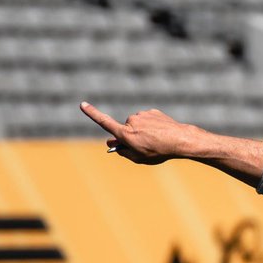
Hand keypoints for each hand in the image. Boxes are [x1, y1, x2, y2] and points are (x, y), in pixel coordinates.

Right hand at [80, 102, 196, 163]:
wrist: (180, 140)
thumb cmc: (159, 152)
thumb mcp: (138, 158)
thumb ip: (123, 151)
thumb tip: (114, 144)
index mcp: (125, 133)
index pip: (104, 122)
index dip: (92, 113)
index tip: (82, 104)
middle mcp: (131, 121)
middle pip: (124, 129)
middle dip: (129, 136)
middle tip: (142, 146)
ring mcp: (142, 115)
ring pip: (137, 125)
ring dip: (142, 131)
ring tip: (155, 140)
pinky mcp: (152, 112)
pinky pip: (147, 120)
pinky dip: (151, 126)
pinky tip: (160, 133)